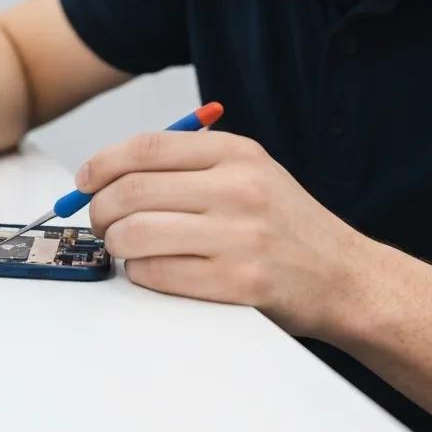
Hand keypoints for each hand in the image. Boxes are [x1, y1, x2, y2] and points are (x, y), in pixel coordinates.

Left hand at [83, 130, 369, 337]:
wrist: (346, 277)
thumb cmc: (287, 226)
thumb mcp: (253, 172)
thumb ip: (191, 164)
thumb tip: (110, 172)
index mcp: (237, 154)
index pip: (147, 148)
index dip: (102, 164)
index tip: (85, 181)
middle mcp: (239, 189)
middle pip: (133, 190)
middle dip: (99, 209)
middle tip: (99, 221)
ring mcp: (240, 237)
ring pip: (137, 234)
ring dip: (116, 244)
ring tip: (124, 247)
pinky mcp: (238, 283)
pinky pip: (158, 274)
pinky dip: (140, 273)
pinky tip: (150, 270)